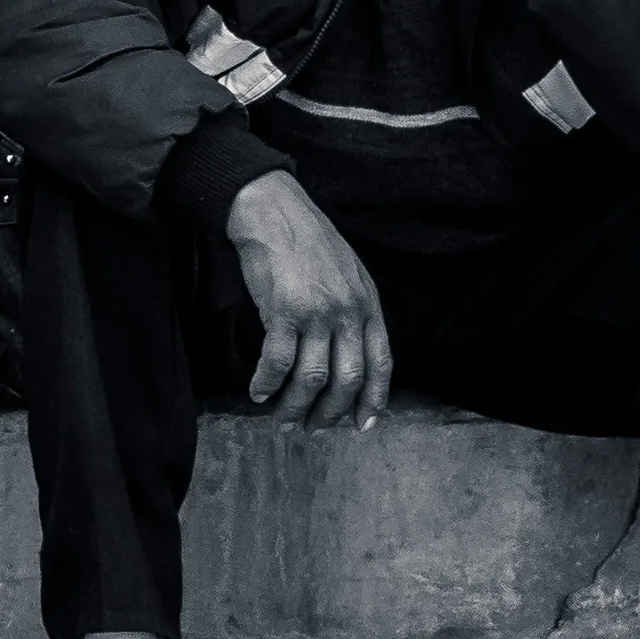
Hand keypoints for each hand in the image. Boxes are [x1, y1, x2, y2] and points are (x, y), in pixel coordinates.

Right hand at [225, 171, 391, 426]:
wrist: (275, 211)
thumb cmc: (308, 241)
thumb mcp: (349, 274)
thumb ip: (355, 311)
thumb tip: (350, 354)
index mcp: (368, 305)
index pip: (380, 363)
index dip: (374, 400)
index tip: (363, 426)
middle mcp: (347, 312)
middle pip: (347, 379)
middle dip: (330, 412)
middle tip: (312, 427)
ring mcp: (316, 312)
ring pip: (311, 378)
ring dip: (295, 406)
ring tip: (282, 420)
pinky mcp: (283, 310)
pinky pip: (278, 361)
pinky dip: (267, 383)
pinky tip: (258, 392)